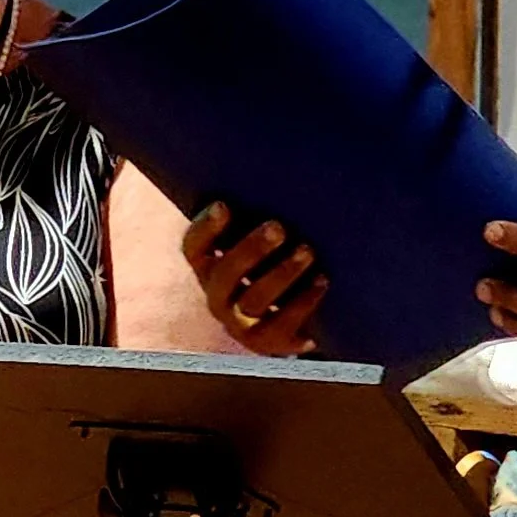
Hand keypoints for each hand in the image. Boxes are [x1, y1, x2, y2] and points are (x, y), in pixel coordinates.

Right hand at [182, 200, 325, 355]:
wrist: (298, 321)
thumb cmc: (277, 265)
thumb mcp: (263, 246)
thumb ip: (258, 221)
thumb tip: (283, 173)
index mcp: (210, 269)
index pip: (194, 249)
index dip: (205, 229)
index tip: (224, 206)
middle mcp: (219, 298)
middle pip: (224, 275)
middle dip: (250, 250)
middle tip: (278, 227)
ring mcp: (241, 324)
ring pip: (254, 301)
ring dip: (282, 274)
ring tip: (307, 250)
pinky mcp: (268, 343)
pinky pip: (282, 326)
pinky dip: (303, 302)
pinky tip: (322, 280)